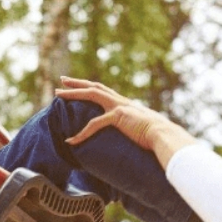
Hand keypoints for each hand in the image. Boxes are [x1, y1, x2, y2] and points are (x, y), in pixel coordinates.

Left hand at [54, 77, 171, 149]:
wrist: (164, 135)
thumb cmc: (155, 136)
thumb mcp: (140, 128)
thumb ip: (132, 127)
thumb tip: (131, 134)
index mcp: (124, 103)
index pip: (103, 90)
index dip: (89, 86)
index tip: (77, 84)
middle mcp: (120, 101)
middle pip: (94, 87)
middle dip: (76, 83)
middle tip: (61, 81)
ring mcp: (118, 106)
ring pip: (91, 94)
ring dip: (73, 94)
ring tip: (58, 94)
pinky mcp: (118, 116)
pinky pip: (94, 123)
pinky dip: (81, 133)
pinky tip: (71, 140)